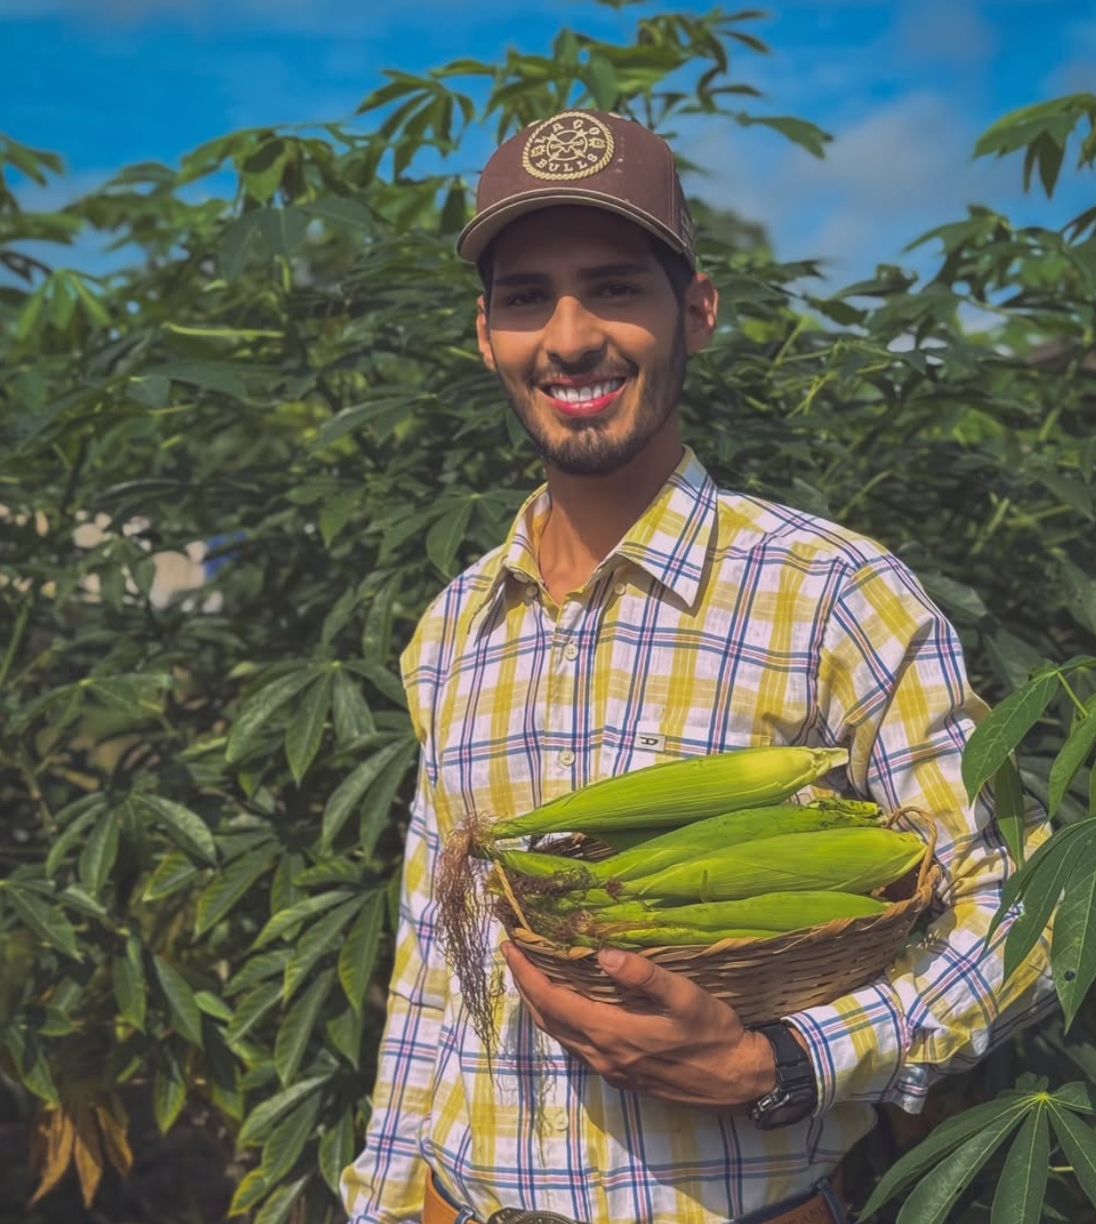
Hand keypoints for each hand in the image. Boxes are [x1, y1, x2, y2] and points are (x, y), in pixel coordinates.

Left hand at [501, 940, 778, 1109]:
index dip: (526, 974)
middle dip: (525, 987)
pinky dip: (560, 1019)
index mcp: (613, 1033)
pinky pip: (575, 1045)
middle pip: (547, 1020)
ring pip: (559, 1035)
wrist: (739, 1082)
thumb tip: (603, 954)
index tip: (509, 947)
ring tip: (532, 974)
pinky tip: (567, 1002)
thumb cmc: (715, 1035)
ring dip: (540, 1005)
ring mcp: (610, 1069)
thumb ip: (645, 975)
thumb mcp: (687, 997)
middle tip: (513, 955)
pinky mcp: (620, 1076)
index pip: (553, 1001)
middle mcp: (603, 1056)